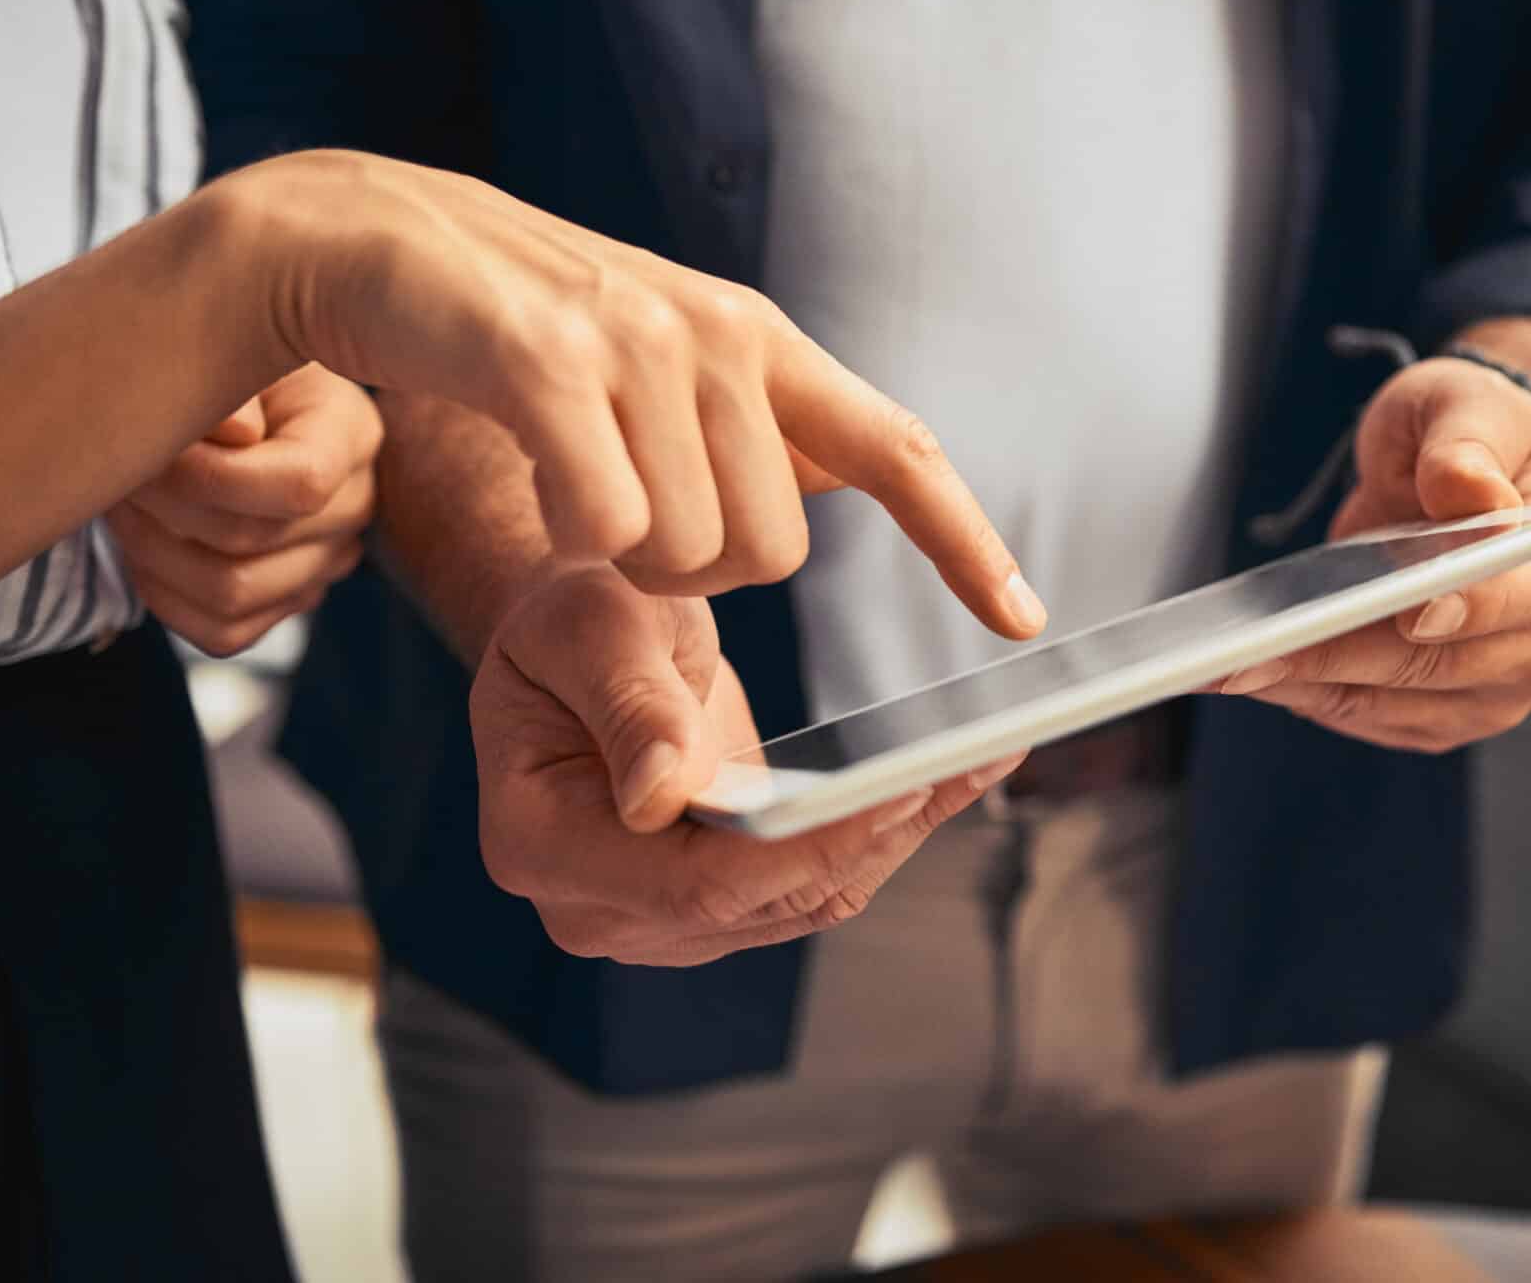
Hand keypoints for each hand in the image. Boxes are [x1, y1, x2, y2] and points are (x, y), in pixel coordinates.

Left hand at [108, 362, 379, 654]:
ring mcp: (326, 561)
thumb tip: (236, 435)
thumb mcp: (233, 350)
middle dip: (162, 507)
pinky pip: (225, 633)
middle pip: (250, 541)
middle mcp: (354, 505)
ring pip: (231, 594)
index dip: (211, 476)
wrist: (241, 399)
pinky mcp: (290, 601)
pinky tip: (146, 550)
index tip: (157, 445)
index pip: (300, 484)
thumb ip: (231, 384)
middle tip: (119, 468)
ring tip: (126, 505)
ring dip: (154, 553)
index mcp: (350, 434)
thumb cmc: (230, 368)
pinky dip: (168, 599)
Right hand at [220, 151, 1043, 637]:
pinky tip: (534, 480)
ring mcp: (638, 344)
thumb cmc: (517, 329)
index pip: (896, 448)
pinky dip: (567, 542)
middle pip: (771, 553)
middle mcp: (720, 335)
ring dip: (621, 565)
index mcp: (760, 341)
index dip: (963, 540)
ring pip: (687, 554)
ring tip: (569, 482)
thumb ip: (742, 425)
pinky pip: (604, 527)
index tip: (1023, 620)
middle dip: (695, 576)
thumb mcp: (658, 363)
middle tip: (620, 514)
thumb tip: (816, 501)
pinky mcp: (546, 364)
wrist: (372, 239)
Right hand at [470, 563, 1023, 964]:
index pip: (692, 882)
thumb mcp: (589, 628)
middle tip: (972, 758)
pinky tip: (962, 766)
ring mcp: (661, 914)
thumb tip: (666, 797)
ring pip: (806, 896)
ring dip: (901, 827)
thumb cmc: (570, 616)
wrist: (578, 641)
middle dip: (873, 833)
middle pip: (762, 901)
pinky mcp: (723, 897)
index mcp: (540, 843)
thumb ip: (630, 706)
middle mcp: (598, 906)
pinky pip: (818, 874)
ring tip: (991, 750)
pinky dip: (890, 822)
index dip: (800, 849)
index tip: (895, 792)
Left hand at [1219, 350, 1530, 751]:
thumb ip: (1466, 446)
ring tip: (1234, 665)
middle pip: (1443, 667)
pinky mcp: (1442, 713)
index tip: (1414, 612)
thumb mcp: (1468, 406)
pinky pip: (1371, 718)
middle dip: (1347, 658)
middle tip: (1261, 651)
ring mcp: (1494, 689)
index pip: (1526, 598)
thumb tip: (1466, 492)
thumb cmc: (1474, 437)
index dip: (1473, 608)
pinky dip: (1312, 697)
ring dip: (1312, 686)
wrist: (1463, 477)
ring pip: (1396, 704)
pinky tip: (1257, 672)